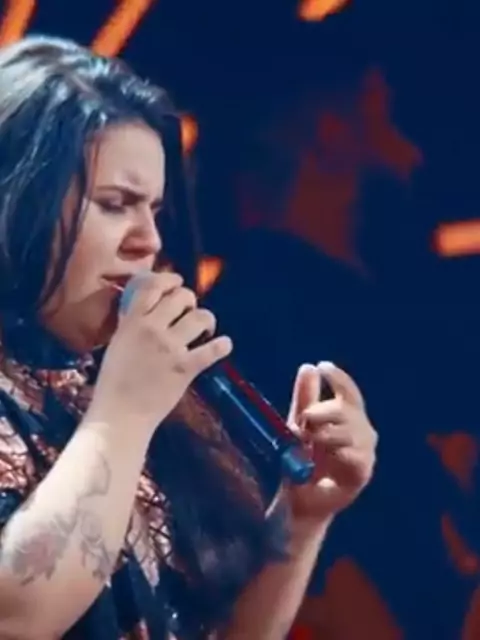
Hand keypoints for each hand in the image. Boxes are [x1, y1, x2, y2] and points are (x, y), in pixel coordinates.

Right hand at [89, 272, 231, 432]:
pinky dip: (222, 345)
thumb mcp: (117, 345)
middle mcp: (152, 330)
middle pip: (181, 297)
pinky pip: (213, 350)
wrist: (120, 416)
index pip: (153, 286)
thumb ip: (130, 325)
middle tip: (190, 312)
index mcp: (132, 323)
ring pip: (200, 317)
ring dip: (206, 320)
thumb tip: (142, 310)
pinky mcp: (185, 368)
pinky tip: (223, 345)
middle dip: (190, 301)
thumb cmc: (114, 384)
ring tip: (205, 330)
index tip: (177, 281)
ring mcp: (170, 348)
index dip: (169, 279)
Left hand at [286, 362, 376, 523]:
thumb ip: (305, 398)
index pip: (348, 392)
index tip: (323, 366)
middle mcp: (361, 430)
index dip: (338, 378)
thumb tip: (308, 367)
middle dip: (323, 410)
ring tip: (308, 440)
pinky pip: (355, 454)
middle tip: (304, 419)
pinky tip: (327, 454)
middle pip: (347, 409)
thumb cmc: (301, 459)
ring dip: (325, 432)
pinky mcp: (363, 471)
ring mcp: (365, 451)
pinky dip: (338, 451)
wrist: (299, 497)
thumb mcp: (299, 425)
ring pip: (350, 430)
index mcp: (348, 416)